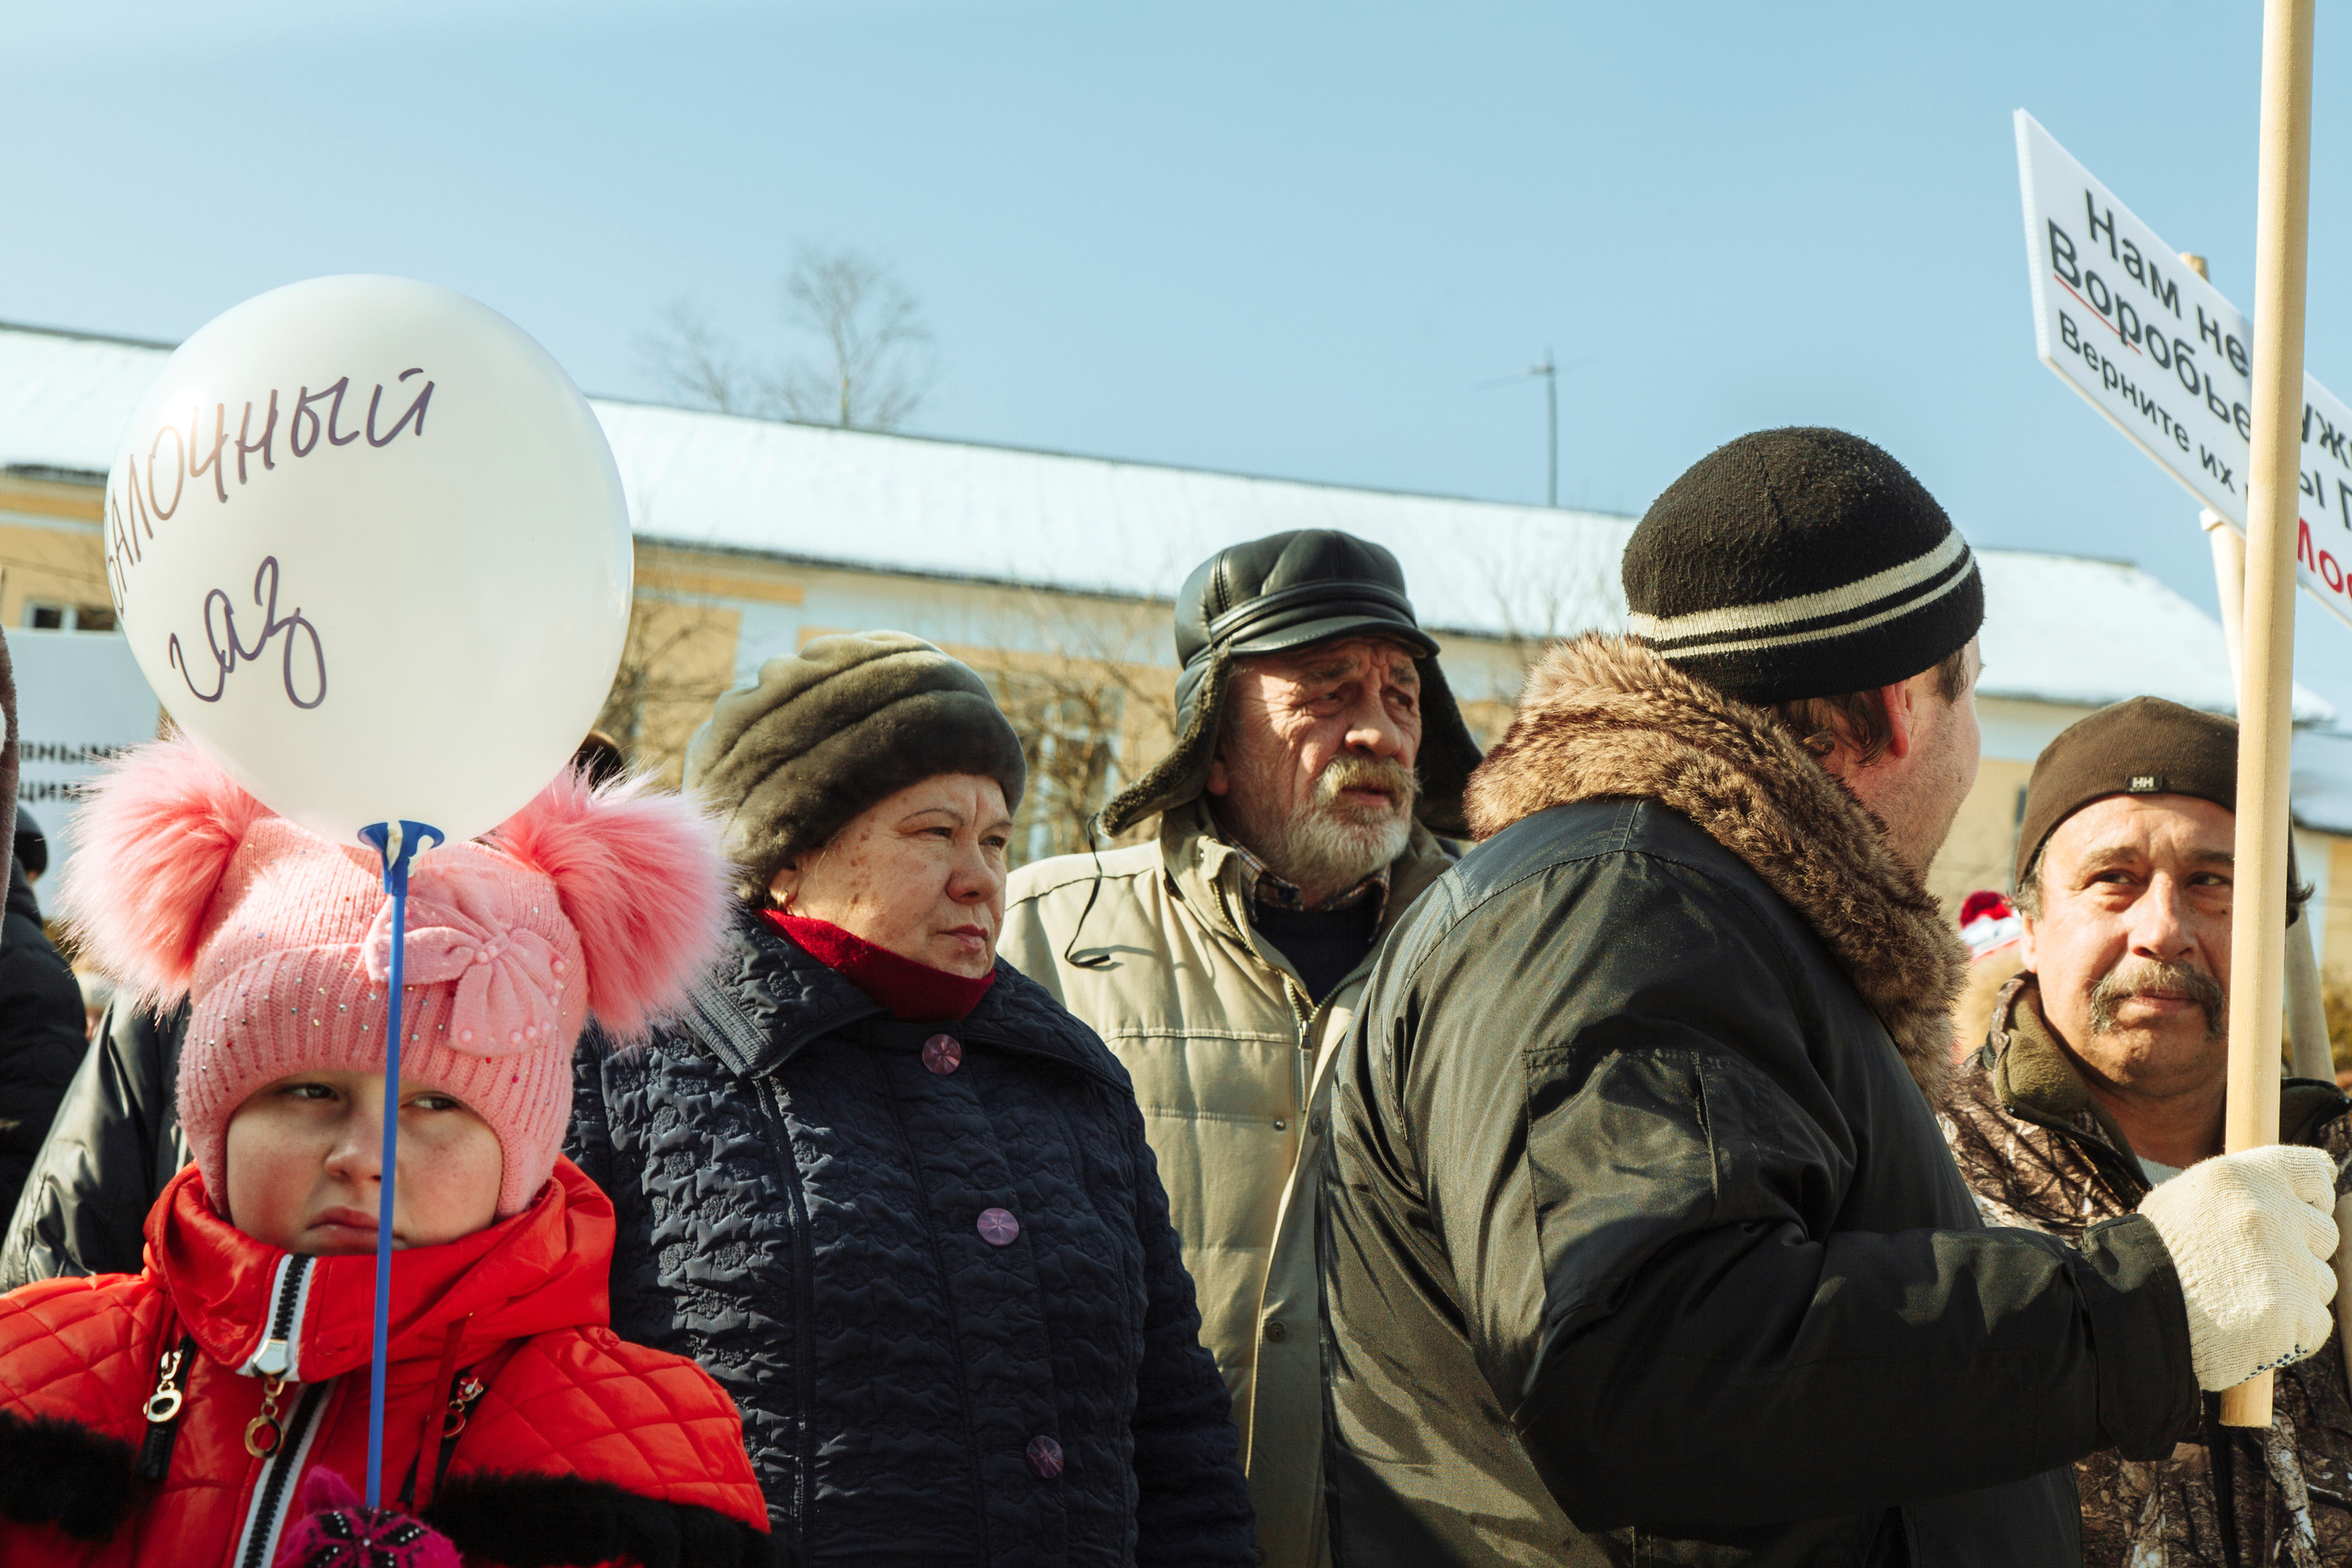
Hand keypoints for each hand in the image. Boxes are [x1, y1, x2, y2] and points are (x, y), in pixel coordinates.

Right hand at [2137, 1144, 2339, 1391]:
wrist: (2131, 1311)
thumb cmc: (2154, 1256)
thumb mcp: (2183, 1200)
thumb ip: (2238, 1192)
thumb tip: (2299, 1180)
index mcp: (2240, 1177)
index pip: (2312, 1170)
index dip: (2314, 1193)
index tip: (2308, 1206)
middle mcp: (2269, 1213)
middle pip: (2324, 1231)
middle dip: (2299, 1250)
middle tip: (2252, 1268)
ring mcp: (2288, 1264)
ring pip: (2320, 1279)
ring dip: (2294, 1292)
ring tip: (2242, 1300)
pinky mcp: (2297, 1313)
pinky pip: (2315, 1321)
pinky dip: (2291, 1329)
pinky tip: (2251, 1328)